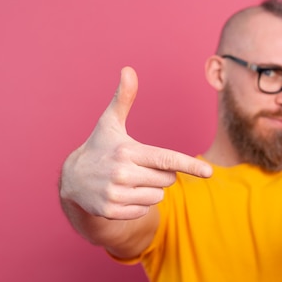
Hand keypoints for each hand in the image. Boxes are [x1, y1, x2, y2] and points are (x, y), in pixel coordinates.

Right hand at [60, 67, 211, 219]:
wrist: (72, 180)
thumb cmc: (100, 148)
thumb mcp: (110, 123)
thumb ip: (123, 98)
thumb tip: (128, 69)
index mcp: (127, 151)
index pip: (166, 159)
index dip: (189, 165)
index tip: (209, 172)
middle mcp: (122, 173)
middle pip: (167, 179)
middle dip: (160, 174)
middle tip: (139, 167)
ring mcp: (116, 194)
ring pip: (158, 196)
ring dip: (150, 190)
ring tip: (130, 181)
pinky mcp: (111, 212)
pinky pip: (144, 211)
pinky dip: (139, 204)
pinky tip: (123, 194)